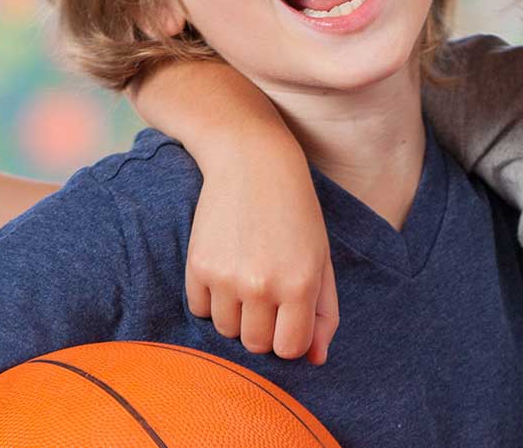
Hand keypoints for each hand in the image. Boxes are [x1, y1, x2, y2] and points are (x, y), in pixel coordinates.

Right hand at [182, 136, 337, 363]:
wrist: (252, 162)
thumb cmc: (296, 212)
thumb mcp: (321, 259)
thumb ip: (324, 313)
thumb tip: (315, 360)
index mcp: (300, 285)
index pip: (289, 349)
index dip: (289, 338)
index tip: (289, 318)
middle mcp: (262, 285)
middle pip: (255, 344)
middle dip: (263, 328)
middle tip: (268, 293)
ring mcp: (226, 277)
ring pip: (226, 330)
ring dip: (236, 314)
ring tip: (246, 277)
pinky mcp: (197, 266)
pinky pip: (200, 310)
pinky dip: (211, 299)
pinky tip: (225, 267)